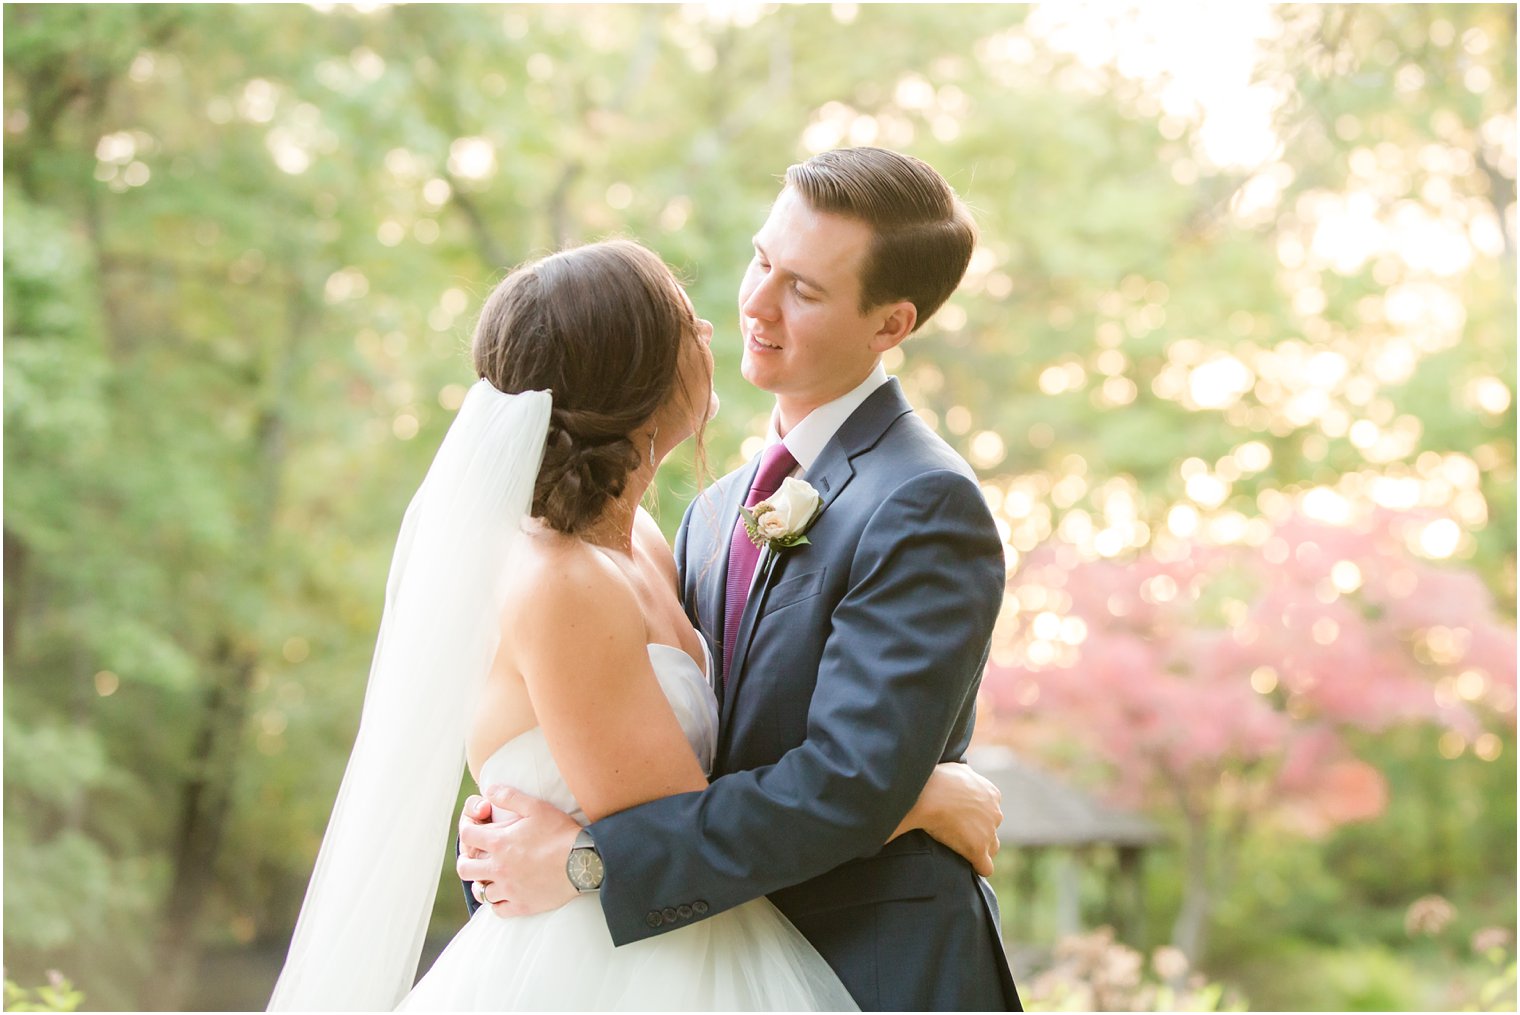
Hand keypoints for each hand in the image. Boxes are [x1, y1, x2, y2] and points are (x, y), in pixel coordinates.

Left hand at [456, 786, 581, 917]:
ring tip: (492, 876)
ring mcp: (509, 889)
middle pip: (464, 868)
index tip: (474, 828)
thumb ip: (509, 797)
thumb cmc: (560, 832)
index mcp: (499, 843)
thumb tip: (488, 790)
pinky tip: (505, 893)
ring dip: (483, 882)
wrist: (583, 861)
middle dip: (467, 859)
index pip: (466, 836)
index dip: (467, 829)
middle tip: (477, 856)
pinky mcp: (522, 905)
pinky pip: (498, 910)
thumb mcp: (536, 807)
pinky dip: (497, 902)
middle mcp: (498, 868)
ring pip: (481, 891)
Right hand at [891, 762, 1001, 876]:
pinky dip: (978, 868)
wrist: (927, 795)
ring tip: (961, 850)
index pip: (990, 810)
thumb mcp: (957, 768)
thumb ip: (966, 775)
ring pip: (991, 848)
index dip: (975, 817)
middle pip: (991, 829)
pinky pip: (985, 867)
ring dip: (980, 850)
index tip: (959, 818)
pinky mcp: (978, 849)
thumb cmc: (936, 779)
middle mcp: (995, 813)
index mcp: (992, 794)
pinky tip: (967, 866)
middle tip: (956, 833)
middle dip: (978, 832)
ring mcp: (988, 832)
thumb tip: (963, 775)